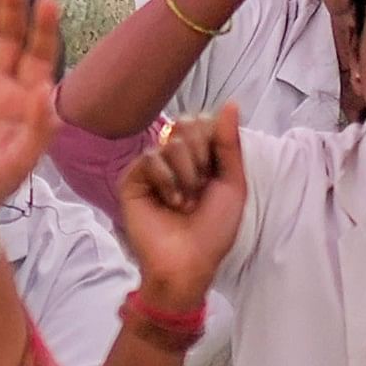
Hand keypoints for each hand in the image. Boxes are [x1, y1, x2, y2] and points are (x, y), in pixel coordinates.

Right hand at [118, 108, 246, 306]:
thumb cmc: (214, 230)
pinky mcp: (132, 179)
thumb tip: (231, 104)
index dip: (214, 143)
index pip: (203, 123)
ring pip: (171, 143)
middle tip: (201, 189)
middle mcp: (174, 159)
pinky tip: (170, 203)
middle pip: (187, 126)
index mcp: (200, 158)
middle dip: (202, 158)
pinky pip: (151, 159)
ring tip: (186, 203)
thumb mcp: (232, 185)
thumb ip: (229, 144)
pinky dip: (167, 181)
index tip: (216, 174)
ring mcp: (151, 168)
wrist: (188, 261)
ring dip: (188, 176)